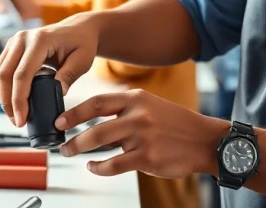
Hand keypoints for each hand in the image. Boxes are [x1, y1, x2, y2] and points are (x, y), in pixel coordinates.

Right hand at [0, 14, 100, 126]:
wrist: (78, 29)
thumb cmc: (82, 43)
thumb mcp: (82, 60)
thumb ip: (69, 75)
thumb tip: (58, 92)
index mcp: (40, 40)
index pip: (22, 74)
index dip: (19, 100)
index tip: (22, 120)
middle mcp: (22, 38)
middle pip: (4, 75)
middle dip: (7, 102)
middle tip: (18, 122)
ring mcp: (14, 41)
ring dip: (3, 97)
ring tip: (16, 115)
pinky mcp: (11, 47)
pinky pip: (0, 70)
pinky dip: (4, 88)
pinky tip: (14, 102)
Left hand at [57, 89, 230, 179]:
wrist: (205, 141)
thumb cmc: (176, 125)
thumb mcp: (151, 105)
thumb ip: (125, 110)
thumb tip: (95, 122)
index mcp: (137, 98)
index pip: (98, 101)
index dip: (75, 111)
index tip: (61, 119)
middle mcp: (138, 114)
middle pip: (95, 124)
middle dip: (73, 135)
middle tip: (62, 143)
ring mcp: (142, 136)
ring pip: (100, 143)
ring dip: (81, 149)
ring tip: (72, 153)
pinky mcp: (147, 157)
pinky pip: (113, 165)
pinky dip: (99, 168)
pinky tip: (94, 167)